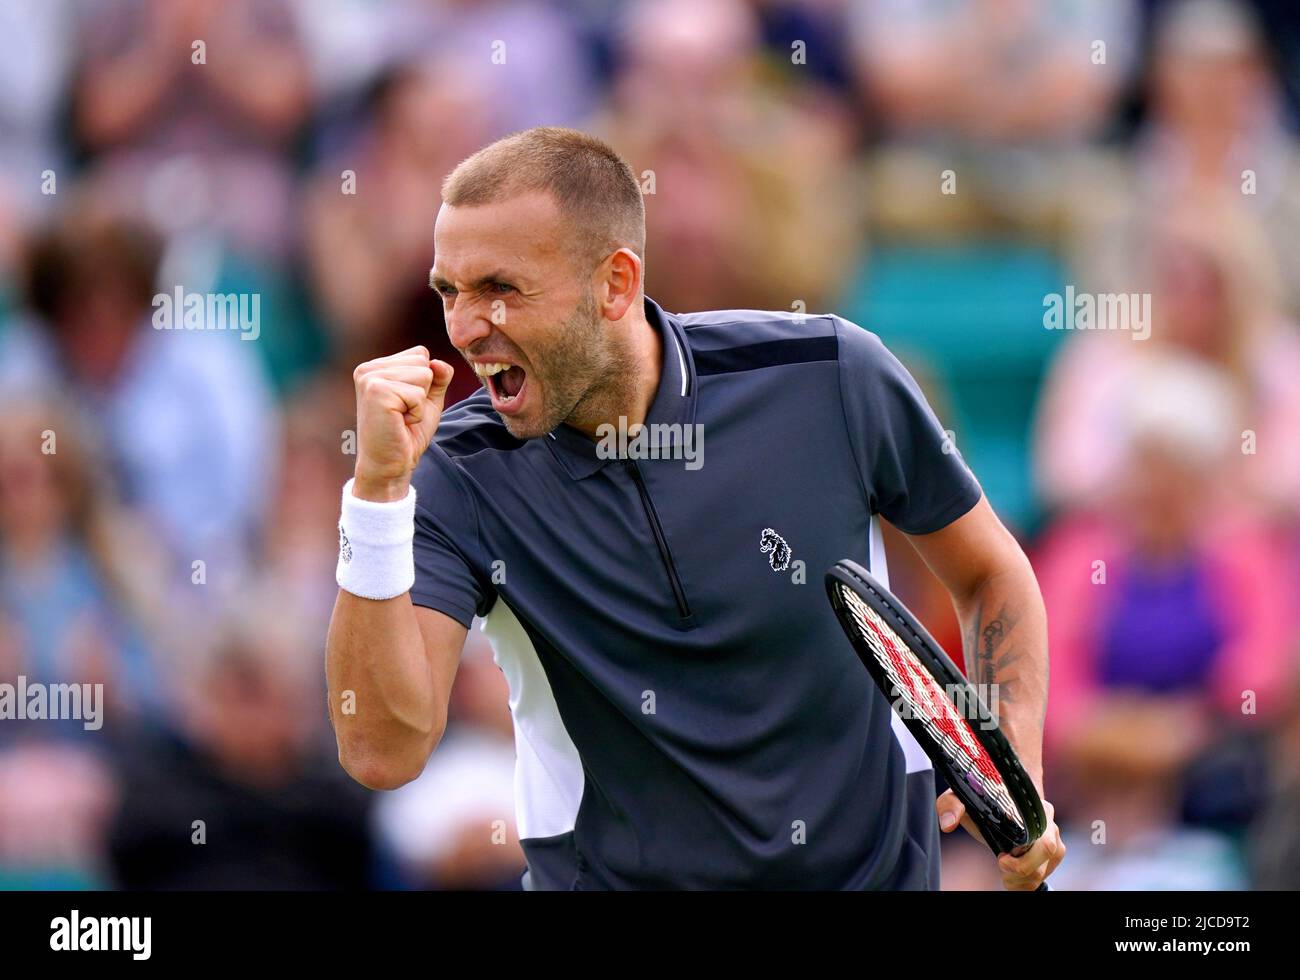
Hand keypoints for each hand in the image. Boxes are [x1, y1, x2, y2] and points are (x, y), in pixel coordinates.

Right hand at [352, 346, 454, 500]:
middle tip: (403, 413)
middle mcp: (368, 368)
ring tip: (401, 417)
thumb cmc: (406, 433)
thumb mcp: (428, 400)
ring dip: (420, 402)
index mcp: (376, 366)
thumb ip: (438, 377)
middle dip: (423, 391)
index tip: (405, 403)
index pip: (420, 353)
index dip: (424, 382)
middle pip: (423, 362)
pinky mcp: (377, 392)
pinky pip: (418, 394)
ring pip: (423, 375)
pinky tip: (399, 422)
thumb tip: (439, 363)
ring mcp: (370, 378)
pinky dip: (416, 412)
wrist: (389, 465)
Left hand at [937, 790, 1064, 890]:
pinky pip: (1045, 875)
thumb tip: (948, 824)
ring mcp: (1052, 838)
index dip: (1022, 855)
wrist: (997, 796)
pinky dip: (1027, 883)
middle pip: (1049, 852)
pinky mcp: (1051, 854)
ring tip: (1005, 873)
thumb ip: (951, 804)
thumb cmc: (981, 797)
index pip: (1039, 834)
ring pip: (1046, 868)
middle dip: (1023, 868)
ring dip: (1023, 879)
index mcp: (1031, 806)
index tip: (1000, 857)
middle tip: (1001, 864)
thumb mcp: (961, 796)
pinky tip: (1012, 879)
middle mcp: (1047, 821)